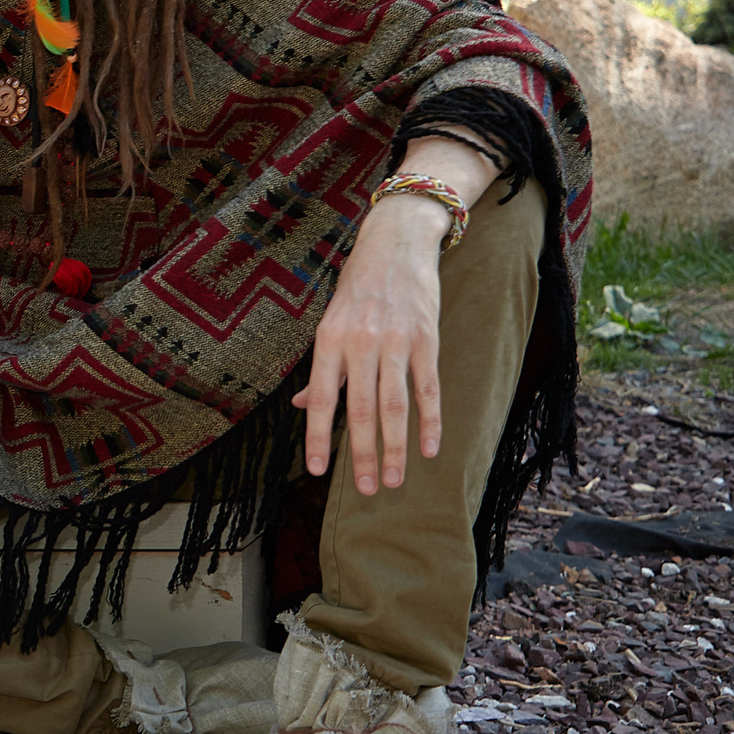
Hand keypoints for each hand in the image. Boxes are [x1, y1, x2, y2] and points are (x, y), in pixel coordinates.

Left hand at [293, 197, 447, 495]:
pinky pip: (428, 388)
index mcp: (328, 341)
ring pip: (394, 405)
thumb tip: (303, 407)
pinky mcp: (426, 338)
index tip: (317, 471)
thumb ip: (322, 369)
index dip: (318, 437)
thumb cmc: (357, 289)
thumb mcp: (328, 322)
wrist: (395, 244)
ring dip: (395, 447)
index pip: (321, 399)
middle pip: (360, 410)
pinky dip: (430, 421)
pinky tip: (430, 449)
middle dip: (362, 454)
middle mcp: (359, 343)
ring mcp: (395, 341)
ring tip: (395, 479)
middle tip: (367, 489)